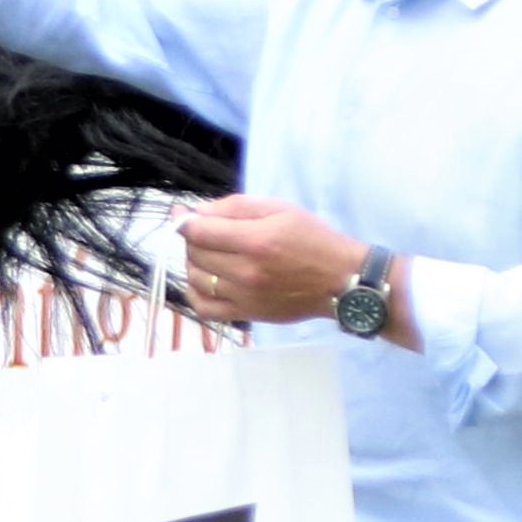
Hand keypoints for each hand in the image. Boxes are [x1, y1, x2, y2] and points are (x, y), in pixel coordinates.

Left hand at [170, 196, 375, 330]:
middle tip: (205, 231)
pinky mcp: (247, 314)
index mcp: (254, 241)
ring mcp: (244, 296)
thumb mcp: (280, 209)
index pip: (198, 231)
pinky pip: (205, 309)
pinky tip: (202, 281)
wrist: (341, 280)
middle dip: (192, 238)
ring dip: (194, 262)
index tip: (181, 213)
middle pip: (195, 253)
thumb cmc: (314, 239)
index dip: (182, 219)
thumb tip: (199, 211)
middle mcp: (245, 271)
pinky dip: (194, 294)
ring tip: (208, 253)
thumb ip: (237, 207)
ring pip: (195, 279)